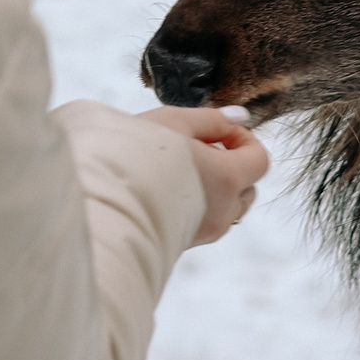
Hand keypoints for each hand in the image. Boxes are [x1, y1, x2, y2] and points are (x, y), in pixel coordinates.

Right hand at [139, 106, 270, 245]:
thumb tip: (240, 117)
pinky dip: (199, 204)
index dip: (244, 140)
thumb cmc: (137, 154)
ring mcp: (206, 231)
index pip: (260, 160)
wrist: (100, 199)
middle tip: (198, 149)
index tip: (219, 131)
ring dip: (216, 187)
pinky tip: (169, 188)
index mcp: (228, 179)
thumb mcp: (175, 121)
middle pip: (248, 187)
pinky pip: (206, 221)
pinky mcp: (186, 242)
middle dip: (232, 166)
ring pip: (229, 208)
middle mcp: (223, 210)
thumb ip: (213, 118)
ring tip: (181, 170)